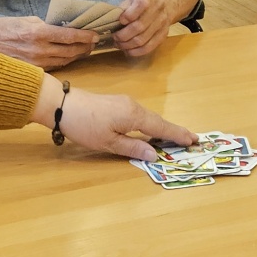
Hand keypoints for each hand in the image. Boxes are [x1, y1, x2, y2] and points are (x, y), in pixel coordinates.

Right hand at [0, 16, 95, 67]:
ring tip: (85, 50)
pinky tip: (70, 57)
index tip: (96, 34)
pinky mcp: (31, 70)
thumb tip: (63, 28)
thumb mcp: (27, 20)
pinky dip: (64, 61)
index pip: (69, 35)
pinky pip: (53, 66)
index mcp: (38, 32)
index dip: (85, 36)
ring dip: (77, 55)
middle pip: (70, 50)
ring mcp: (35, 62)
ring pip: (64, 60)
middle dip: (85, 47)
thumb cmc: (4, 27)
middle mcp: (38, 50)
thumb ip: (46, 25)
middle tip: (94, 43)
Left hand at [32, 78, 196, 161]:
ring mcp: (125, 103)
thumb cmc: (85, 125)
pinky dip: (151, 123)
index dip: (178, 134)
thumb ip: (133, 147)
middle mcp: (133, 106)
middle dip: (174, 131)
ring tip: (175, 138)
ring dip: (162, 127)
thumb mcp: (108, 143)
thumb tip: (154, 154)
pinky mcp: (117, 103)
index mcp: (134, 116)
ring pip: (149, 117)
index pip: (162, 127)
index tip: (194, 140)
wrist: (62, 104)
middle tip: (191, 141)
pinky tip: (151, 131)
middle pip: (158, 121)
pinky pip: (140, 115)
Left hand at [114, 0, 172, 57]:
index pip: (141, 4)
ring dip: (127, 45)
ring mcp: (162, 23)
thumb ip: (124, 7)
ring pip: (143, 39)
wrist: (167, 2)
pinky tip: (128, 51)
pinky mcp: (163, 35)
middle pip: (139, 26)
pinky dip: (136, 52)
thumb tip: (112, 22)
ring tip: (119, 45)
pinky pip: (149, 47)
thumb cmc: (143, 0)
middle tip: (114, 38)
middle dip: (123, 35)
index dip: (128, 15)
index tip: (120, 21)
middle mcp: (157, 9)